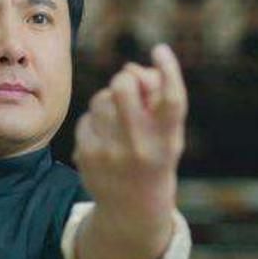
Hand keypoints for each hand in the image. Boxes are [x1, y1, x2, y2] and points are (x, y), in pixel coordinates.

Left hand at [72, 44, 187, 258]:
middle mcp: (139, 147)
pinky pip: (87, 117)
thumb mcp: (167, 135)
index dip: (168, 69)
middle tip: (129, 84)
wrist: (132, 209)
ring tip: (119, 119)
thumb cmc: (155, 158)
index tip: (160, 49)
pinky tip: (106, 139)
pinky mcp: (86, 154)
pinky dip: (97, 121)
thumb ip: (158, 98)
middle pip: (123, 87)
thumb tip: (130, 68)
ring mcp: (109, 152)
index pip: (171, 99)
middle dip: (126, 78)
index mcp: (166, 141)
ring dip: (110, 100)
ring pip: (101, 98)